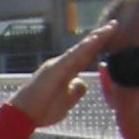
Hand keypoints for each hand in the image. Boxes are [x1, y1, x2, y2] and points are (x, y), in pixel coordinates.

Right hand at [11, 21, 125, 130]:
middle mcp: (62, 64)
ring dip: (95, 39)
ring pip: (80, 49)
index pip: (86, 56)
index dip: (98, 46)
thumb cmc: (43, 110)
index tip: (111, 35)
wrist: (24, 114)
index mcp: (66, 71)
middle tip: (114, 25)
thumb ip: (76, 90)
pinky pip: (73, 56)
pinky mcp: (55, 68)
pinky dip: (84, 48)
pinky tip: (95, 40)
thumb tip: (82, 81)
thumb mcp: (67, 101)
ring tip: (109, 28)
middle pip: (85, 49)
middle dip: (100, 37)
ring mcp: (58, 64)